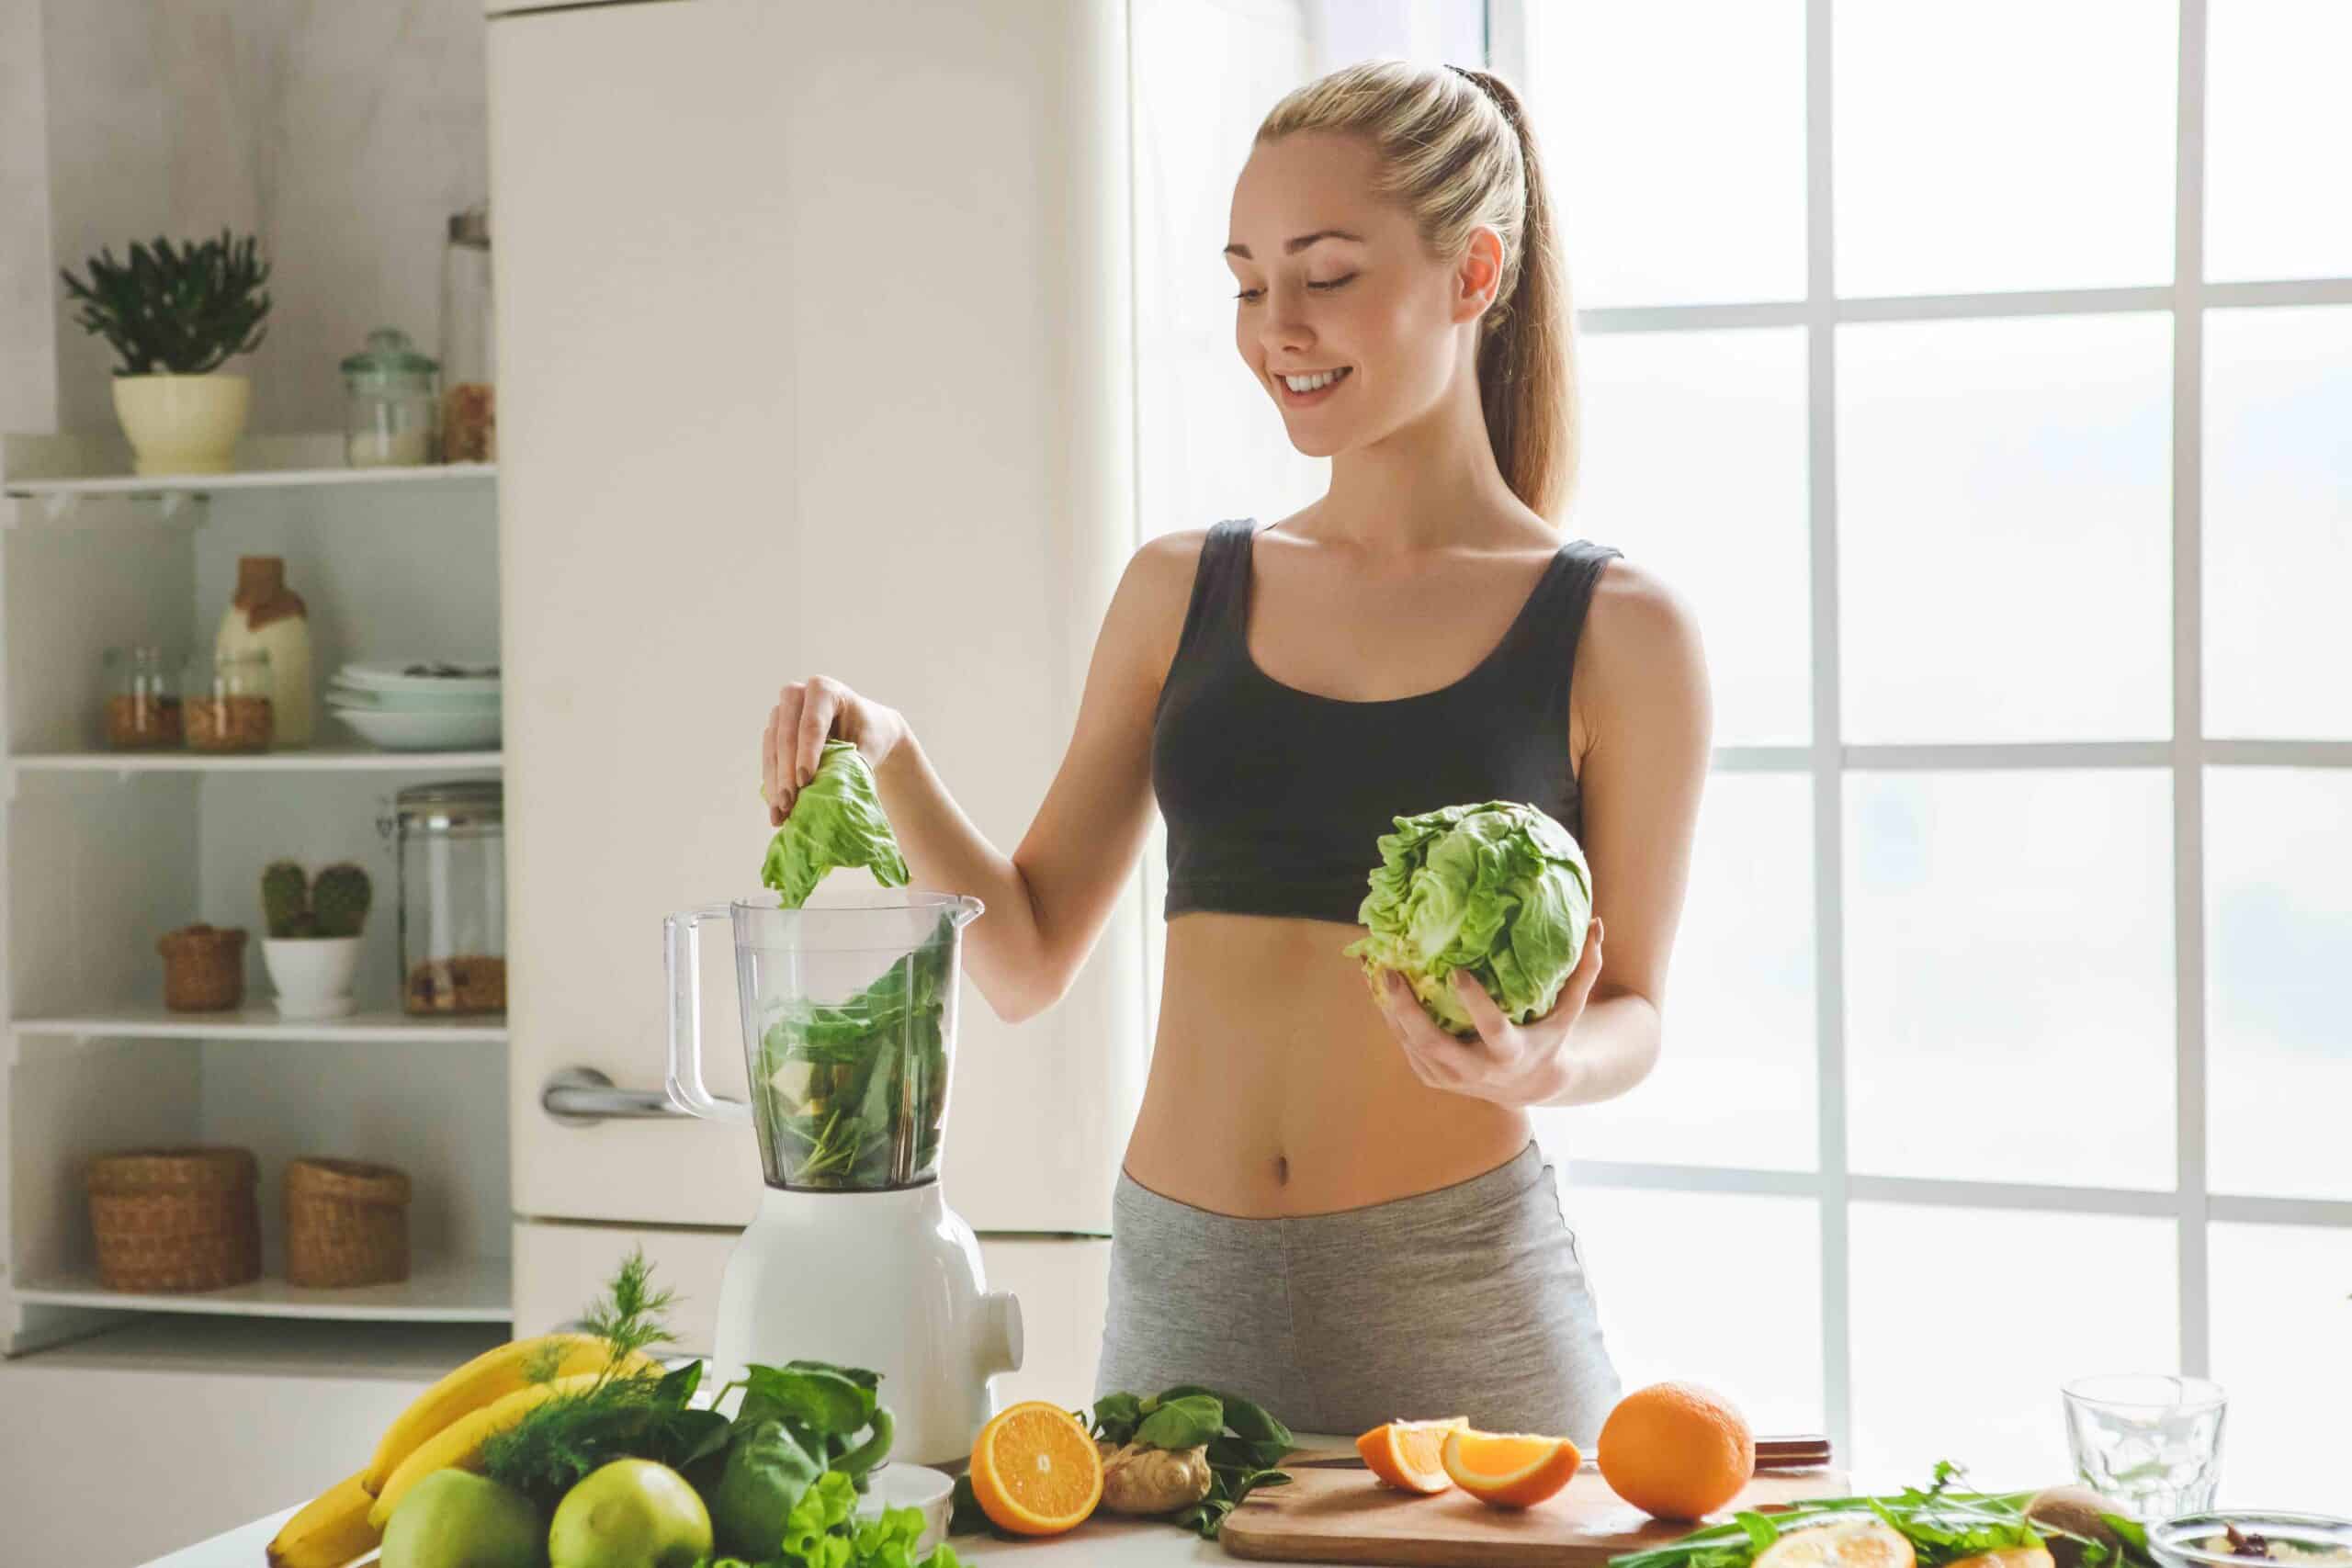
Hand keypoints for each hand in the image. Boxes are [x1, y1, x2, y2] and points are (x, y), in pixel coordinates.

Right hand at [761, 675, 907, 825]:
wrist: (865, 731)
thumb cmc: (870, 735)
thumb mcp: (869, 746)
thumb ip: (851, 764)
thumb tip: (832, 794)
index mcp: (824, 689)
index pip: (812, 723)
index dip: (807, 753)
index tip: (806, 782)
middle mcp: (797, 694)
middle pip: (786, 734)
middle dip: (786, 771)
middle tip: (789, 802)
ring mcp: (782, 712)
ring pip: (772, 747)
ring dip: (774, 781)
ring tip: (780, 812)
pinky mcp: (774, 731)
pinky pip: (768, 757)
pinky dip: (772, 784)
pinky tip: (777, 809)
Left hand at [1371, 918, 1606, 1109]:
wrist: (1530, 1086)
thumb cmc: (1550, 1036)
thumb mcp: (1571, 1009)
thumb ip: (1584, 970)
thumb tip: (1598, 924)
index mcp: (1511, 1052)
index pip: (1492, 1029)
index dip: (1474, 1003)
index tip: (1455, 970)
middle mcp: (1478, 1072)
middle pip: (1436, 1045)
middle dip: (1409, 1011)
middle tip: (1391, 974)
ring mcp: (1453, 1079)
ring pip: (1414, 1048)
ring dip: (1393, 1013)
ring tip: (1378, 974)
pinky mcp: (1435, 1080)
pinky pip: (1407, 1051)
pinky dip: (1393, 1024)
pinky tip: (1381, 994)